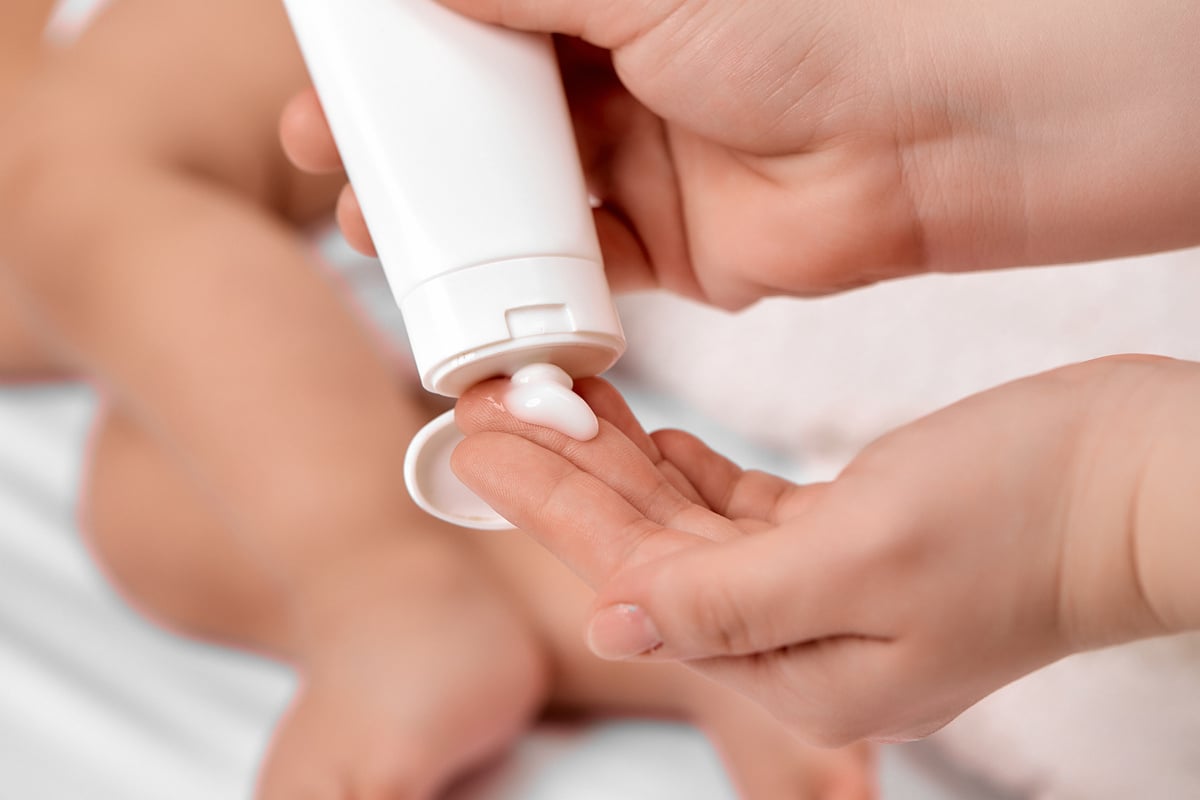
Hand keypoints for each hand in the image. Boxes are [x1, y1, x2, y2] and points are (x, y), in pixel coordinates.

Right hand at [281, 0, 1199, 307]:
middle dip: (402, 139)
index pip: (474, 17)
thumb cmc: (805, 19)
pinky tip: (463, 291)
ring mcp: (646, 159)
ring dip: (445, 216)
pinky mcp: (672, 245)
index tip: (332, 72)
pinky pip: (576, 266)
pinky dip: (519, 281)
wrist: (934, 130)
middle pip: (480, 108)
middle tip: (330, 156)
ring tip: (373, 231)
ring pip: (516, 192)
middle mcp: (620, 68)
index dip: (398, 49)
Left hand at [447, 356, 1195, 743]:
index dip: (550, 506)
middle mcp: (801, 643)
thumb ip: (731, 602)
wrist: (1142, 480)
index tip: (477, 440)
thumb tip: (614, 627)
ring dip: (617, 462)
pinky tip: (644, 435)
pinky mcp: (848, 542)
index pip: (634, 581)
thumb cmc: (1029, 513)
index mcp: (798, 668)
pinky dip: (687, 470)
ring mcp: (825, 593)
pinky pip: (739, 512)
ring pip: (687, 526)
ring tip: (548, 402)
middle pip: (647, 553)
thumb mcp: (868, 556)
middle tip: (484, 407)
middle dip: (564, 478)